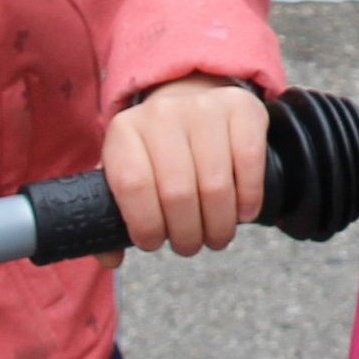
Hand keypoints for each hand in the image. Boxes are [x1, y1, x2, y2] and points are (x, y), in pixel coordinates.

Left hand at [101, 75, 267, 257]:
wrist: (192, 99)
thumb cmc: (158, 150)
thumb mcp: (127, 171)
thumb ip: (109, 214)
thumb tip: (110, 259)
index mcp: (125, 131)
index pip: (133, 185)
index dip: (145, 224)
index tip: (154, 242)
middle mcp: (162, 114)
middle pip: (177, 192)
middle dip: (186, 234)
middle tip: (189, 245)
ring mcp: (204, 108)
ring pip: (215, 185)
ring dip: (218, 225)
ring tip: (215, 236)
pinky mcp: (241, 108)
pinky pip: (249, 163)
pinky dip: (248, 199)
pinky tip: (242, 212)